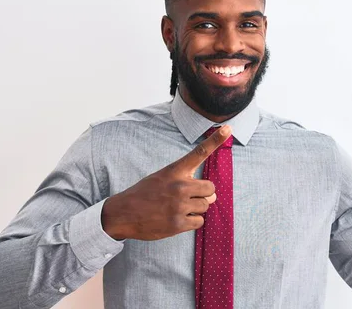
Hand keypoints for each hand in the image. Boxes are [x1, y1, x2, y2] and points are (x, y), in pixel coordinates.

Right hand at [101, 125, 231, 240]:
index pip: (199, 152)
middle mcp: (179, 186)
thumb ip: (185, 180)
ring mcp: (179, 205)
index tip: (228, 129)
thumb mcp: (162, 177)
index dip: (215, 140)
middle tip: (190, 197)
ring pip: (206, 206)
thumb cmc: (145, 194)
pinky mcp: (178, 223)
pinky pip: (199, 221)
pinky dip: (192, 221)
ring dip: (197, 208)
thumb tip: (211, 194)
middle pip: (211, 188)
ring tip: (178, 208)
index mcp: (175, 171)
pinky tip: (177, 219)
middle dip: (204, 194)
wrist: (123, 213)